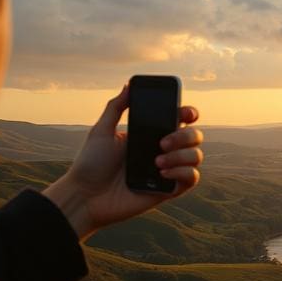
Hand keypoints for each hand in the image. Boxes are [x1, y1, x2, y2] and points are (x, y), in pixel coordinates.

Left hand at [42, 84, 203, 239]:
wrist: (85, 196)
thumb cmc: (90, 165)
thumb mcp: (101, 131)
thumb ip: (116, 107)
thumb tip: (129, 85)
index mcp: (150, 135)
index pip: (179, 120)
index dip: (189, 113)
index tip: (185, 114)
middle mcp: (163, 151)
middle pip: (194, 136)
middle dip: (185, 136)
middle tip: (162, 143)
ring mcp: (167, 170)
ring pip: (196, 156)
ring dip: (182, 156)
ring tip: (157, 162)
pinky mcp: (168, 190)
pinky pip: (191, 178)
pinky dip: (182, 172)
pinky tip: (162, 173)